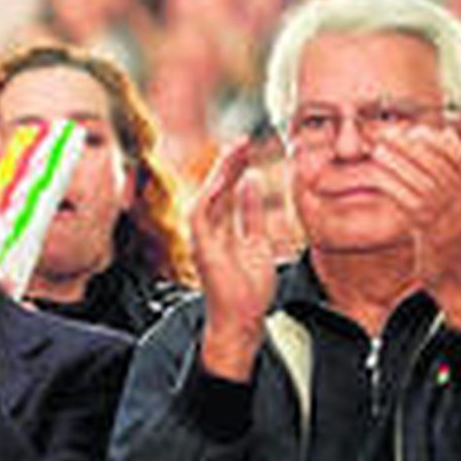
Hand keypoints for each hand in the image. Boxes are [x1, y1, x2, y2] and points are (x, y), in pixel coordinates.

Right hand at [193, 141, 275, 380]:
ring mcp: (202, 239)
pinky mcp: (201, 248)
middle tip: (242, 140)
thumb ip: (253, 213)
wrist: (243, 320)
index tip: (248, 148)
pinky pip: (202, 215)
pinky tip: (226, 178)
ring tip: (235, 151)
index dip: (235, 168)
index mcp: (221, 229)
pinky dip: (212, 195)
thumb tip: (253, 184)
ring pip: (208, 196)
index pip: (226, 191)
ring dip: (220, 173)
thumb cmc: (249, 290)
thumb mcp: (258, 242)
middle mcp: (208, 231)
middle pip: (216, 189)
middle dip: (228, 163)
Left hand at [371, 122, 460, 328]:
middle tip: (389, 130)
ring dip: (400, 161)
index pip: (459, 156)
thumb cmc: (457, 241)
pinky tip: (378, 173)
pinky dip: (394, 183)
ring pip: (424, 180)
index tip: (413, 127)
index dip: (434, 139)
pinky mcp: (433, 233)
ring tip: (379, 147)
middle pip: (439, 164)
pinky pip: (411, 201)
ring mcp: (453, 218)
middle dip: (412, 144)